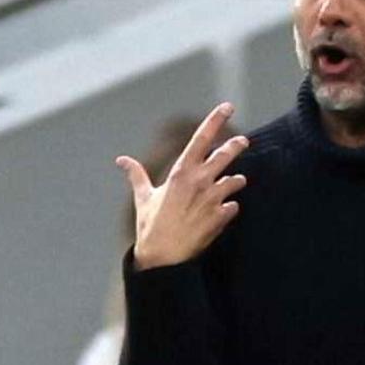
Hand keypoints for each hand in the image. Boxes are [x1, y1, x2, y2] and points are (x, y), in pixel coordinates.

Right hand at [117, 103, 249, 270]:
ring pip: (235, 181)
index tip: (227, 106)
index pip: (201, 139)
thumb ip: (136, 175)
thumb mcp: (143, 198)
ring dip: (235, 181)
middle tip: (243, 141)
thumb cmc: (150, 226)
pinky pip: (233, 207)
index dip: (215, 120)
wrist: (163, 258)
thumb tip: (121, 160)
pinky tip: (224, 212)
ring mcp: (213, 199)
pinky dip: (229, 208)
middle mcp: (200, 182)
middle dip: (236, 146)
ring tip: (234, 182)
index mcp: (180, 173)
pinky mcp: (221, 217)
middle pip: (226, 155)